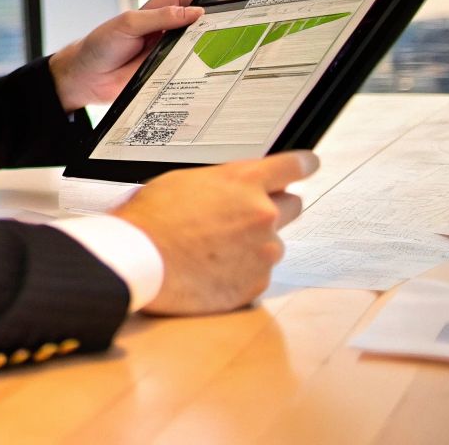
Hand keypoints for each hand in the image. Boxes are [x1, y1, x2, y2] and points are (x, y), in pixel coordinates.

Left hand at [49, 0, 221, 109]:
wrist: (87, 78)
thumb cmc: (101, 45)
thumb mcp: (128, 25)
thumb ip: (160, 17)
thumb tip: (195, 12)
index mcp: (161, 7)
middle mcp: (171, 26)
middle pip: (206, 18)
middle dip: (224, 18)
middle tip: (242, 23)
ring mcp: (173, 48)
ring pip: (204, 43)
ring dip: (217, 44)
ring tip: (234, 45)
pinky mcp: (173, 69)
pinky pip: (195, 67)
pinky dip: (206, 67)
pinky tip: (217, 69)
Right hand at [113, 150, 316, 315]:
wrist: (138, 260)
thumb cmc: (151, 219)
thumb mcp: (185, 181)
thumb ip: (223, 183)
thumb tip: (236, 189)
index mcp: (244, 182)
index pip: (292, 166)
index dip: (303, 165)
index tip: (309, 165)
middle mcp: (262, 215)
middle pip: (291, 206)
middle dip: (272, 208)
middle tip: (240, 216)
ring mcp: (262, 252)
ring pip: (271, 243)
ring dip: (252, 245)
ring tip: (212, 249)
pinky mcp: (255, 284)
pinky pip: (257, 274)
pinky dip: (240, 272)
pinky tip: (210, 269)